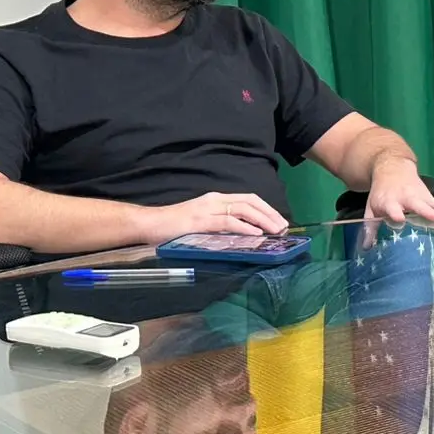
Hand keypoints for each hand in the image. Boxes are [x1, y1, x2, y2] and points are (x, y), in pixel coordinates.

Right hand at [142, 192, 287, 244]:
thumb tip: (245, 234)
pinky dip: (244, 227)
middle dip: (270, 213)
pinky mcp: (199, 221)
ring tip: (276, 231)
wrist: (149, 224)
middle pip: (250, 202)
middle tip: (284, 227)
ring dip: (262, 220)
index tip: (280, 221)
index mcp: (216, 199)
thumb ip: (222, 224)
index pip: (248, 199)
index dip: (266, 208)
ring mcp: (207, 209)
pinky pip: (227, 222)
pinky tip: (256, 234)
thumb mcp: (203, 221)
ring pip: (242, 210)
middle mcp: (214, 200)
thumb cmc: (175, 226)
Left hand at [366, 158, 433, 226]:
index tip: (400, 219)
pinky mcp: (428, 197)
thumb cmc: (382, 194)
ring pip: (431, 203)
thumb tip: (366, 248)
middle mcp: (405, 198)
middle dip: (424, 210)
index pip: (393, 208)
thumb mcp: (372, 208)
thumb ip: (370, 227)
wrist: (392, 169)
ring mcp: (418, 197)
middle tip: (432, 217)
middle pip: (415, 205)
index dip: (396, 213)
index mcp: (389, 201)